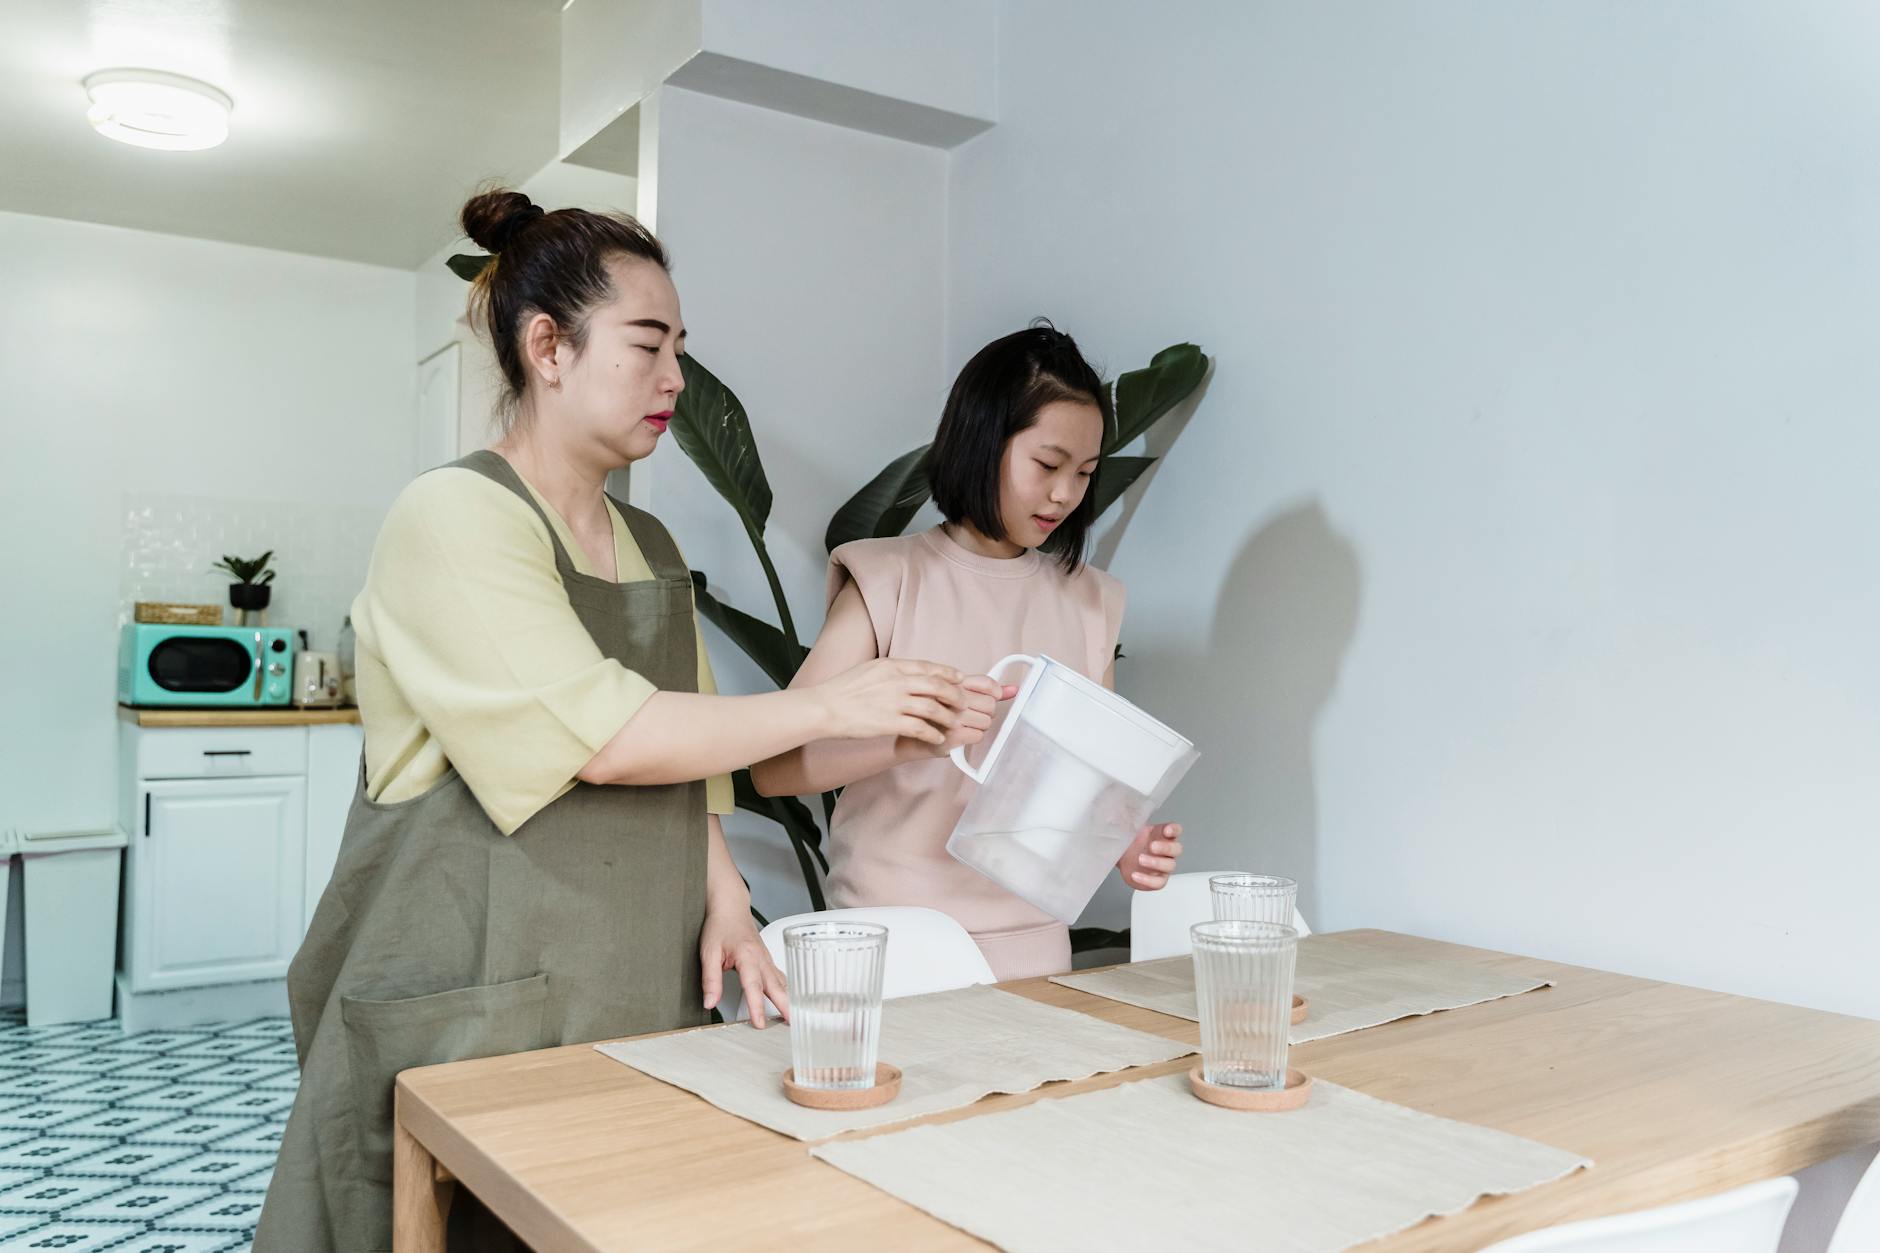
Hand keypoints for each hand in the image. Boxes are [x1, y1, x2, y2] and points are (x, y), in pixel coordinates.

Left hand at [700, 903, 788, 1028]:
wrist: (730, 908)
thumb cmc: (720, 927)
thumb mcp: (709, 952)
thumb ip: (711, 979)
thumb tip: (710, 1002)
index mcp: (747, 955)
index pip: (753, 985)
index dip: (757, 1005)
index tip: (759, 1023)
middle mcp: (761, 958)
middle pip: (776, 986)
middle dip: (785, 1006)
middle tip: (791, 1023)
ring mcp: (767, 959)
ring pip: (781, 982)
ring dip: (789, 999)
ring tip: (794, 1017)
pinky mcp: (767, 960)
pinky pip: (780, 977)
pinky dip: (787, 990)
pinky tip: (788, 1000)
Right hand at [813, 658, 968, 744]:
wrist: (824, 707)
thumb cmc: (842, 690)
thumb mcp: (868, 668)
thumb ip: (890, 670)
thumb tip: (907, 673)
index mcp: (891, 666)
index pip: (928, 667)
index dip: (948, 673)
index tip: (959, 678)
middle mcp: (896, 681)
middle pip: (937, 685)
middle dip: (955, 695)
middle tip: (962, 702)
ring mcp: (894, 702)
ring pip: (934, 707)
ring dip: (948, 716)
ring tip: (953, 723)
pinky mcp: (890, 723)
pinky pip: (921, 728)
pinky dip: (933, 733)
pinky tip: (937, 737)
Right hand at [906, 675, 1016, 757]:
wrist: (911, 737)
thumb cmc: (936, 714)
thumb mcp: (957, 695)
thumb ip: (987, 691)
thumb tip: (1014, 689)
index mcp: (953, 683)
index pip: (986, 684)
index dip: (995, 693)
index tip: (991, 698)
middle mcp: (952, 697)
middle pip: (990, 705)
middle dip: (987, 713)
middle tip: (974, 714)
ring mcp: (951, 716)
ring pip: (986, 722)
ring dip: (980, 726)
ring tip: (966, 725)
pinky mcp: (951, 734)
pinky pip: (978, 736)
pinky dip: (973, 737)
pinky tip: (962, 734)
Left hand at [1117, 822, 1182, 889]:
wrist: (1121, 857)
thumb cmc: (1129, 841)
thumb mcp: (1128, 827)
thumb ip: (1128, 818)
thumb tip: (1121, 808)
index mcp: (1162, 835)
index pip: (1175, 830)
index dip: (1174, 830)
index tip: (1166, 830)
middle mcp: (1166, 851)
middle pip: (1176, 849)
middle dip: (1166, 848)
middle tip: (1152, 846)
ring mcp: (1163, 866)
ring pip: (1169, 866)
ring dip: (1156, 863)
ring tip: (1140, 859)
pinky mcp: (1156, 880)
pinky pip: (1158, 882)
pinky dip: (1148, 880)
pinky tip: (1136, 875)